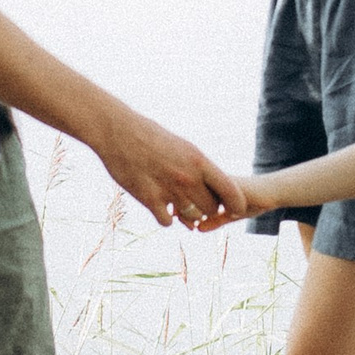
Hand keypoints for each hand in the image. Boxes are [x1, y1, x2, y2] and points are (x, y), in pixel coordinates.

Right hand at [92, 108, 238, 228]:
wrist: (118, 132)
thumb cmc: (150, 136)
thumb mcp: (181, 147)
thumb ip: (198, 167)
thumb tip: (213, 183)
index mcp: (199, 161)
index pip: (231, 192)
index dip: (236, 205)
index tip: (234, 210)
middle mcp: (188, 177)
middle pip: (212, 208)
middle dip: (206, 208)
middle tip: (196, 203)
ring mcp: (169, 190)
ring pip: (191, 218)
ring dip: (186, 215)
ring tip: (176, 204)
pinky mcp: (149, 200)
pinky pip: (167, 222)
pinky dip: (164, 217)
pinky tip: (158, 206)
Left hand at [189, 168, 258, 230]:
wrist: (274, 192)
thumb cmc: (254, 202)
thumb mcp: (231, 214)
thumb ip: (216, 220)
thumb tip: (198, 229)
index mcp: (213, 187)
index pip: (188, 194)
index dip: (182, 208)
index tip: (185, 223)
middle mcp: (214, 182)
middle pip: (188, 193)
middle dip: (182, 210)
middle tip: (186, 225)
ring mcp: (221, 182)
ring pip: (197, 194)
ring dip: (192, 210)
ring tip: (193, 224)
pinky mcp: (229, 186)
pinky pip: (213, 198)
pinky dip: (205, 211)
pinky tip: (205, 220)